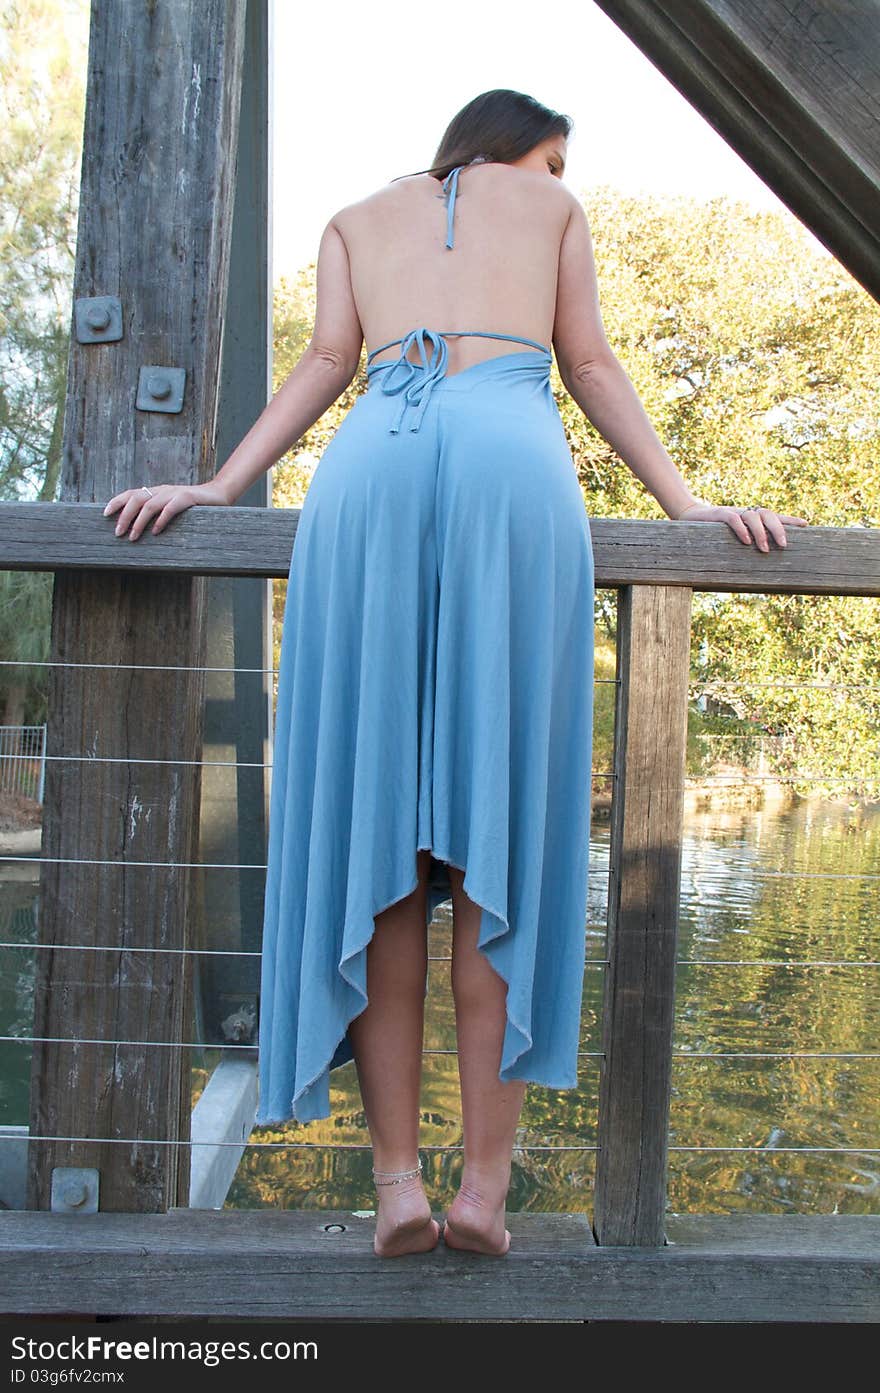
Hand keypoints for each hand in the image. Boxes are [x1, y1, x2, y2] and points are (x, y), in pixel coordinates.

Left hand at [102, 479, 228, 539]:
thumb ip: (157, 513)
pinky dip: (161, 520)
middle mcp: (162, 490)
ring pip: (149, 505)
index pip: (131, 493)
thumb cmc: (194, 507)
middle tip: (118, 533)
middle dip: (124, 516)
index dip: (116, 502)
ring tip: (133, 537)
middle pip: (136, 498)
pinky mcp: (188, 498)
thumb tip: (137, 528)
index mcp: (156, 491)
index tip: (104, 514)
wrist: (219, 495)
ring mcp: (175, 493)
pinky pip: (170, 508)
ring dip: (138, 522)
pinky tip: (156, 532)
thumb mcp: (171, 508)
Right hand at [674, 500, 808, 551]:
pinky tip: (746, 541)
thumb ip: (746, 541)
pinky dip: (741, 529)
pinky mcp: (718, 514)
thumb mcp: (731, 537)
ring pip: (753, 516)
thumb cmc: (712, 530)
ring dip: (761, 533)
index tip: (806, 524)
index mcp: (749, 517)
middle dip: (779, 528)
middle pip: (767, 514)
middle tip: (784, 546)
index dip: (789, 519)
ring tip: (763, 549)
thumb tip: (762, 556)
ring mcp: (732, 511)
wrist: (688, 517)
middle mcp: (744, 512)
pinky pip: (733, 519)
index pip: (773, 515)